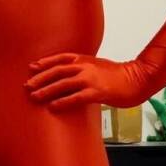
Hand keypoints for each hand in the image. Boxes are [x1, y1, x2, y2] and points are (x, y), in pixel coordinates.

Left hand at [24, 52, 148, 110]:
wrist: (137, 80)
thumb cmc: (119, 75)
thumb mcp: (98, 65)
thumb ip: (84, 67)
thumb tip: (70, 75)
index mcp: (85, 59)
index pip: (60, 58)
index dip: (45, 63)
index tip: (32, 67)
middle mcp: (86, 67)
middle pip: (57, 70)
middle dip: (40, 78)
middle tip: (27, 85)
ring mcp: (91, 79)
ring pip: (63, 83)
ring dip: (47, 90)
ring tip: (35, 97)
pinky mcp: (97, 92)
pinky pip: (75, 97)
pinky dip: (62, 101)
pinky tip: (53, 106)